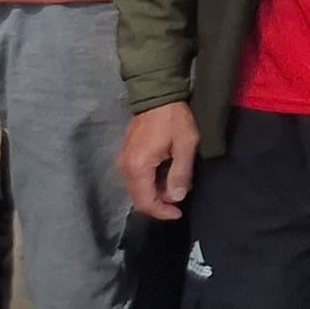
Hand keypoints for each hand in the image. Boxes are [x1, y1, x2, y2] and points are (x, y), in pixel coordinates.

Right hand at [120, 102, 199, 221]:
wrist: (157, 95)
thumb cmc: (174, 119)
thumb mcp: (186, 144)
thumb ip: (181, 173)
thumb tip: (176, 198)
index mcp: (138, 167)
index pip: (145, 202)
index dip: (161, 212)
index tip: (178, 213)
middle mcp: (125, 168)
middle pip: (139, 198)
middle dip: (159, 204)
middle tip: (179, 200)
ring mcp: (123, 161)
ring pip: (137, 189)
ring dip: (155, 193)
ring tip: (176, 187)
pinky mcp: (126, 156)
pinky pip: (136, 178)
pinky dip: (151, 184)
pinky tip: (166, 177)